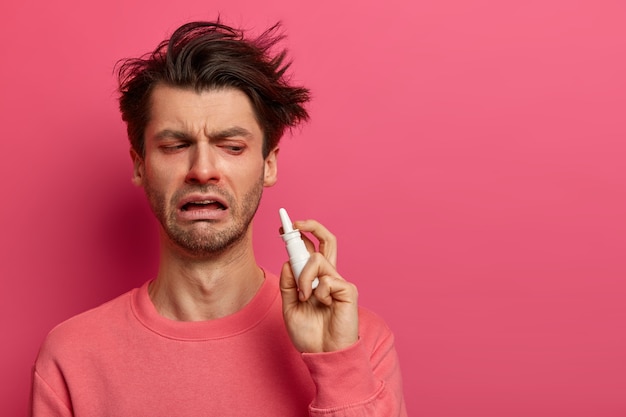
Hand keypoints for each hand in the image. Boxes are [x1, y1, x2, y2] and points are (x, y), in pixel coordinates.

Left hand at [279, 219, 358, 352]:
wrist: (323, 354)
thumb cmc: (309, 334)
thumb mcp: (289, 307)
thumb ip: (288, 284)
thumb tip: (288, 261)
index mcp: (315, 279)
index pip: (309, 251)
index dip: (299, 237)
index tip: (283, 227)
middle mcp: (328, 276)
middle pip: (326, 241)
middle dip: (312, 226)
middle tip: (296, 223)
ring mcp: (338, 281)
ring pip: (317, 259)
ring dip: (303, 276)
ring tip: (303, 296)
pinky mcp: (347, 289)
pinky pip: (327, 279)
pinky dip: (318, 292)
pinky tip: (322, 305)